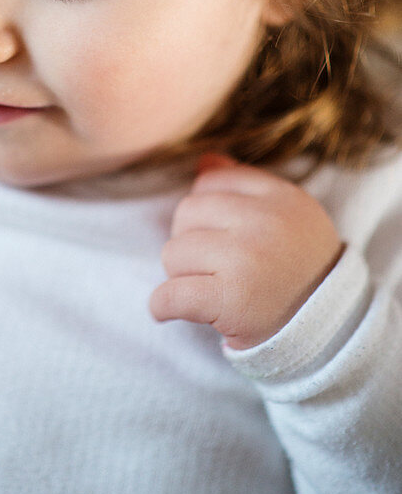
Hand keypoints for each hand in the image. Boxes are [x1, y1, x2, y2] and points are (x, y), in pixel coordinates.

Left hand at [149, 154, 343, 349]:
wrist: (331, 333)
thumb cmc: (298, 269)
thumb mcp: (288, 216)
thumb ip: (245, 185)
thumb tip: (203, 160)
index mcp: (282, 197)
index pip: (210, 182)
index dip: (207, 212)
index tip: (221, 237)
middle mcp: (266, 223)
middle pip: (186, 213)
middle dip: (190, 241)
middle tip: (214, 267)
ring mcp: (247, 260)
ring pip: (173, 252)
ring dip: (181, 274)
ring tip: (210, 288)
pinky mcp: (231, 300)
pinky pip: (170, 294)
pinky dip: (162, 305)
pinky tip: (169, 310)